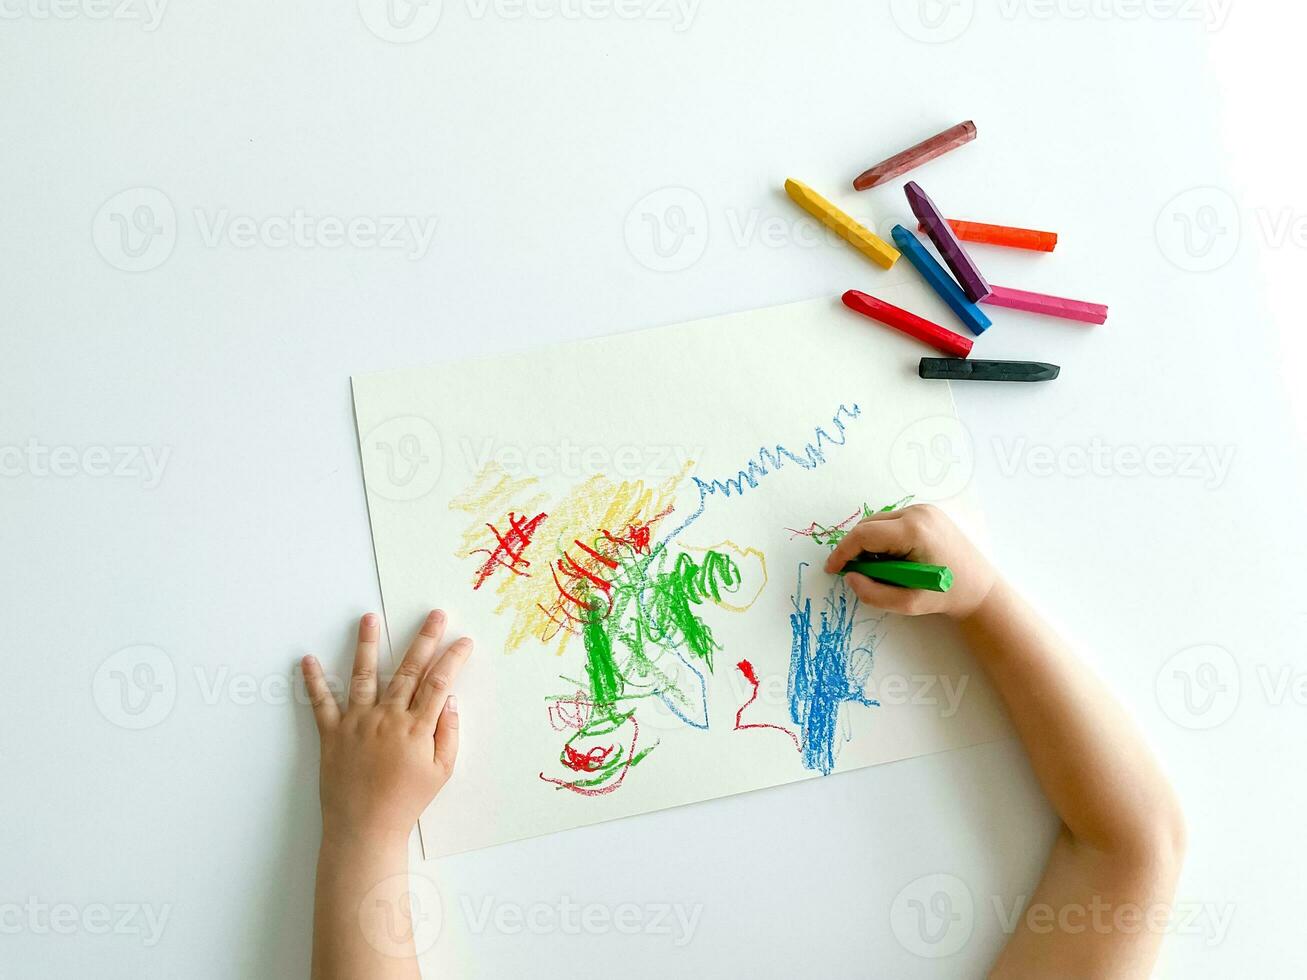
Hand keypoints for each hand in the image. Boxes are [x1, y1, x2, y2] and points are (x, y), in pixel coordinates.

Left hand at [301, 610, 472, 845]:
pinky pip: (321, 703)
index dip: (453, 659)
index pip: (440, 683)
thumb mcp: (441, 772)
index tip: (464, 641)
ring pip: (363, 675)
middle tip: (434, 614)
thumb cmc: (406, 802)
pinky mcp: (332, 733)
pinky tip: (308, 660)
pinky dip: (313, 681)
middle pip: (409, 669)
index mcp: (416, 727)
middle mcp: (387, 717)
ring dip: (366, 644)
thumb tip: (452, 701)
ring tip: (369, 618)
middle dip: (424, 639)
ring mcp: (358, 722)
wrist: (364, 828)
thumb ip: (449, 734)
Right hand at [823, 504, 996, 618]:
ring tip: (882, 568)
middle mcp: (918, 512)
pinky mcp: (927, 512)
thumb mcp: (906, 604)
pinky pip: (892, 521)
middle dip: (856, 548)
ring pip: (879, 522)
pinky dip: (884, 538)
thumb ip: (872, 593)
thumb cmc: (945, 596)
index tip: (832, 569)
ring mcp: (924, 509)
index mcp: (914, 531)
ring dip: (871, 543)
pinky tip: (895, 558)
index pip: (864, 535)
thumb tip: (850, 576)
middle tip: (858, 573)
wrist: (979, 588)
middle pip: (869, 525)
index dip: (843, 552)